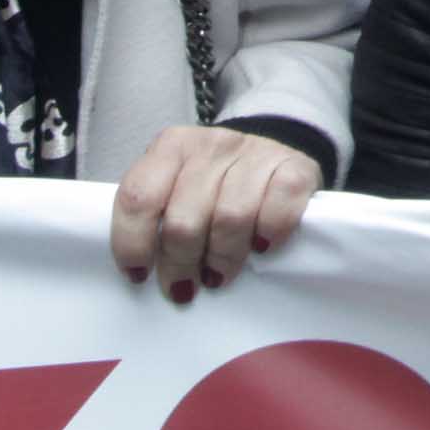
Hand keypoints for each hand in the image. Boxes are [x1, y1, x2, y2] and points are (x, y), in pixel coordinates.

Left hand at [110, 123, 318, 298]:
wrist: (268, 158)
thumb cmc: (212, 188)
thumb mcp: (174, 190)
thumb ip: (155, 217)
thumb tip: (141, 275)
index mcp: (171, 147)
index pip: (138, 197)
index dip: (133, 244)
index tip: (139, 274)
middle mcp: (212, 144)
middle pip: (184, 220)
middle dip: (181, 263)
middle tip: (185, 285)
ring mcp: (256, 152)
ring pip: (230, 219)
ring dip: (223, 258)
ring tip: (220, 273)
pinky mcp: (296, 167)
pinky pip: (278, 211)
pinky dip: (268, 235)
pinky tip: (261, 247)